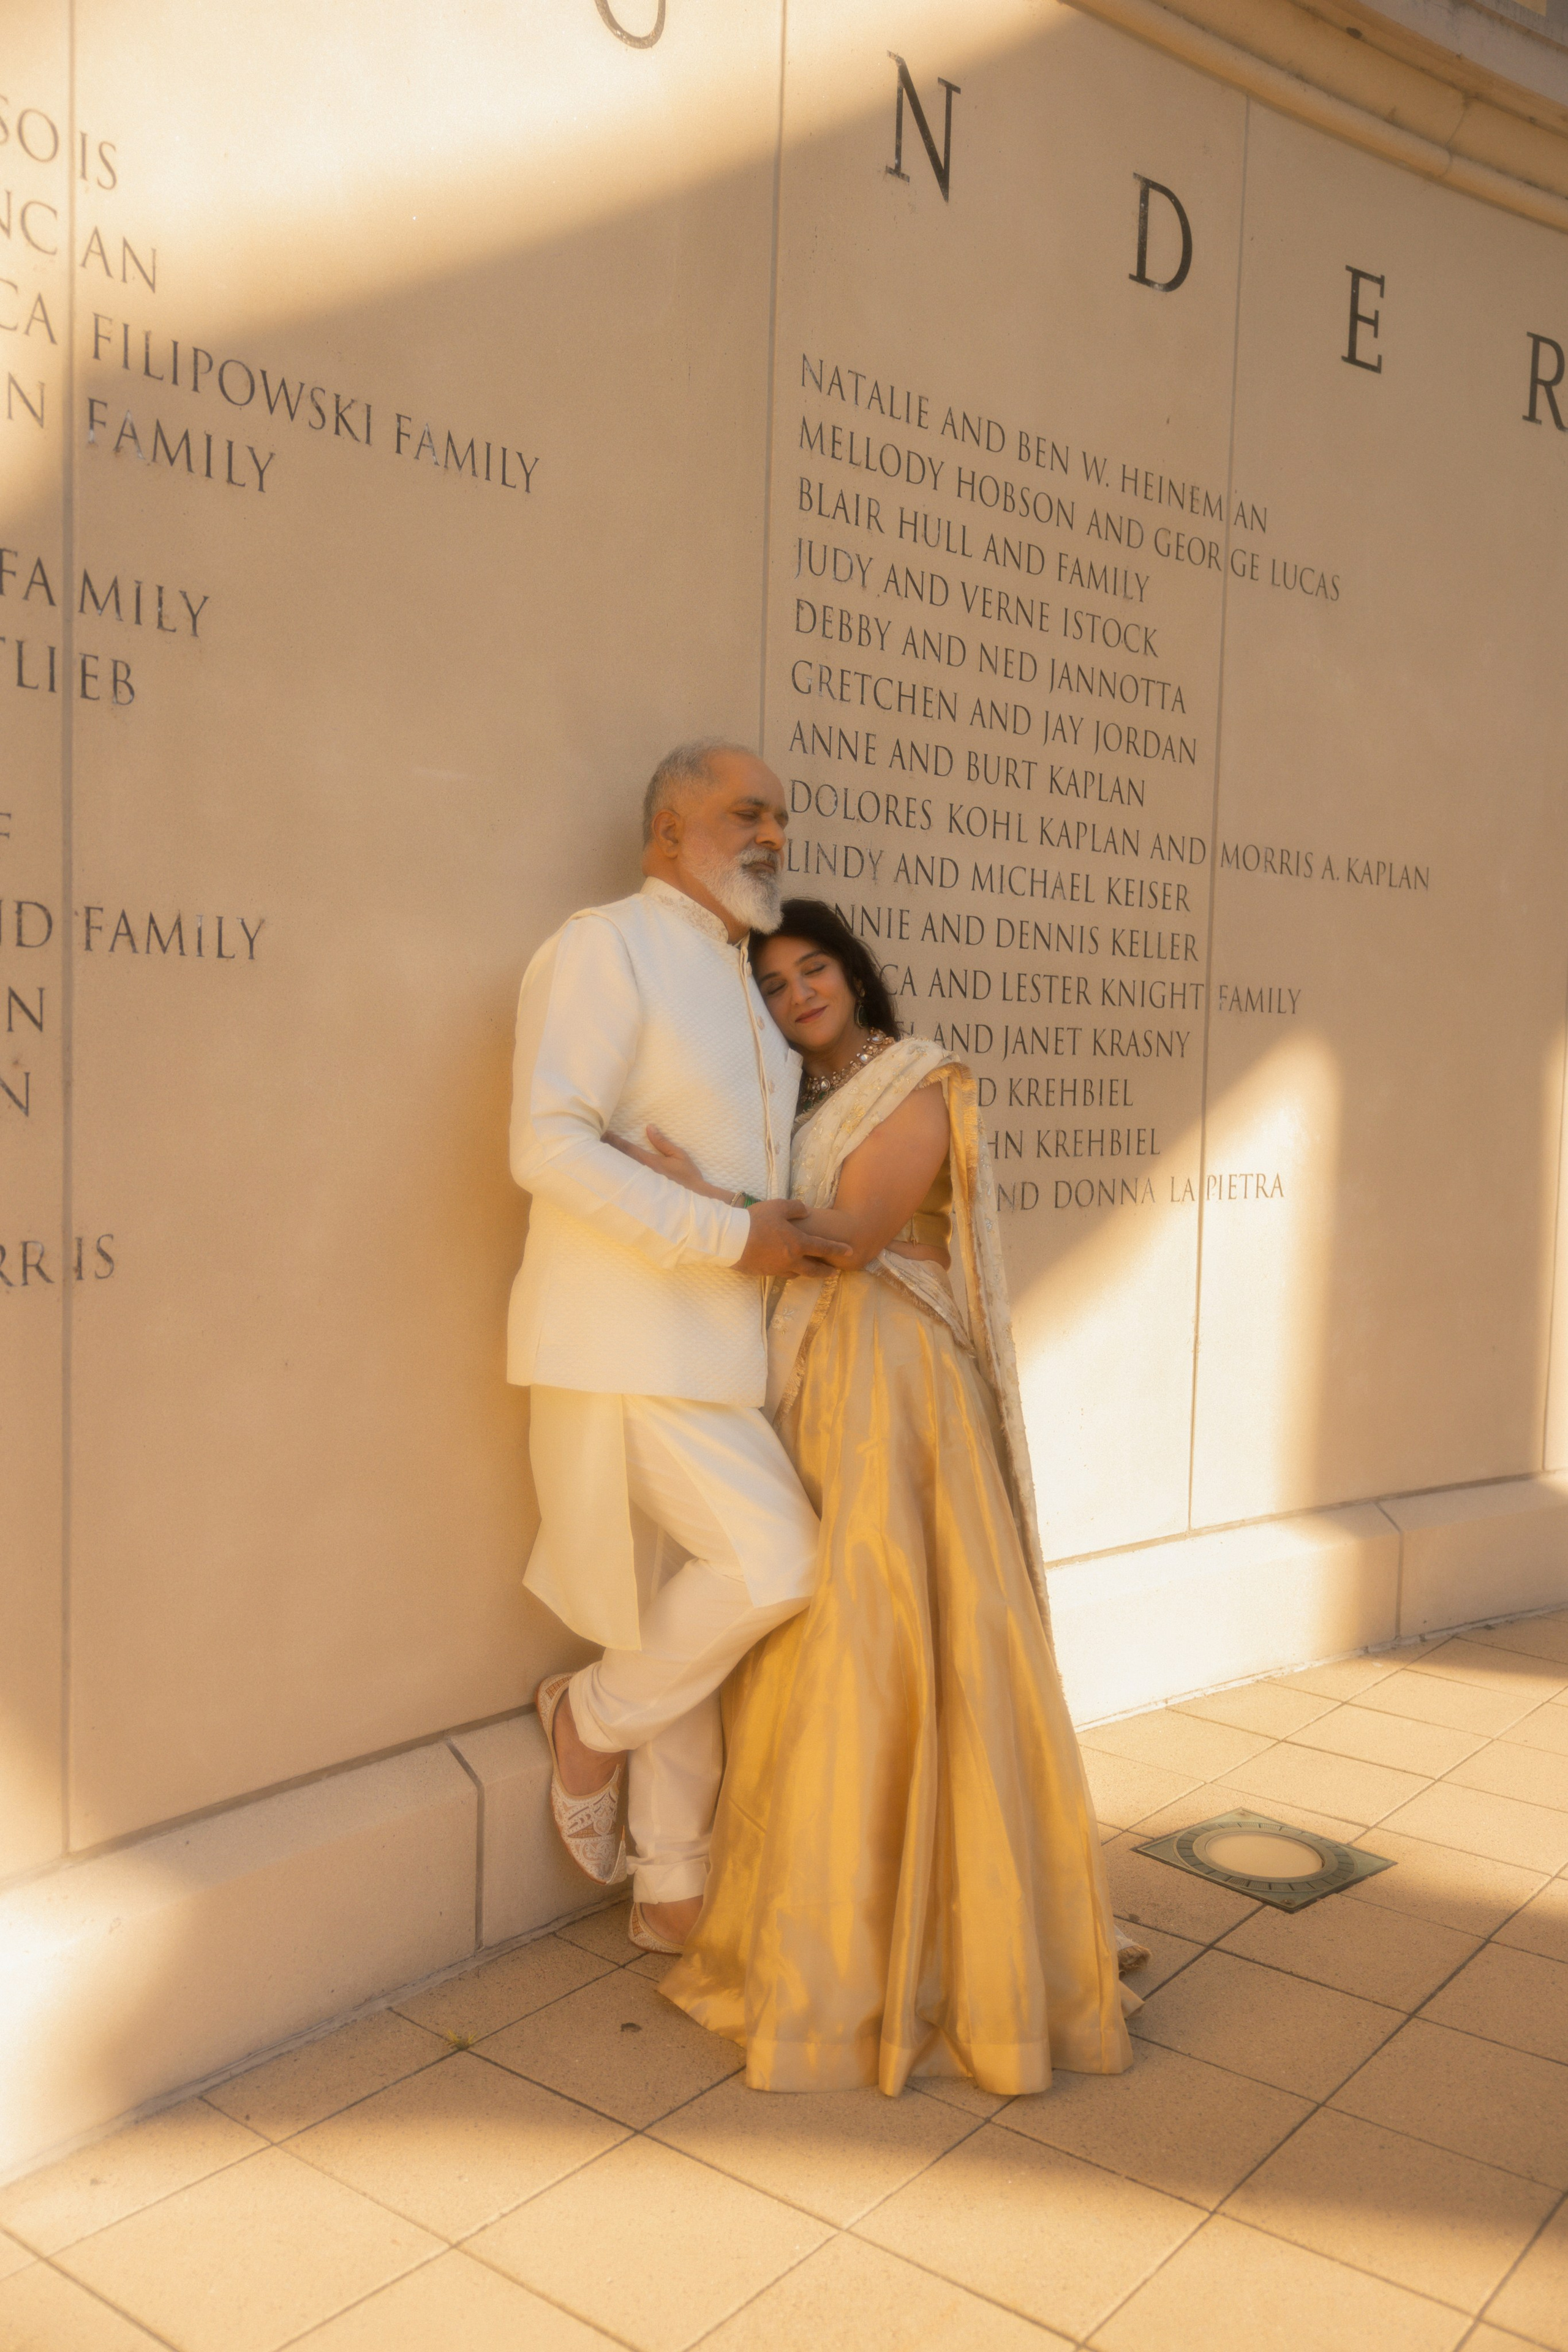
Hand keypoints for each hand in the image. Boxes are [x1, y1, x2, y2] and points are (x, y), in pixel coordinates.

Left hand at [605, 1124, 711, 1193]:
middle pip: (619, 1159)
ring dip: (608, 1162)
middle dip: (605, 1150)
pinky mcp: (641, 1193)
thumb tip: (649, 1127)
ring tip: (595, 1155)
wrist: (693, 1202)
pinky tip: (608, 1173)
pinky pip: (625, 1181)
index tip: (602, 1132)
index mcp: (650, 1163)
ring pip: (620, 1171)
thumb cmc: (688, 1178)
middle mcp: (642, 1174)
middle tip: (590, 1142)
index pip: (627, 1148)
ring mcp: (640, 1184)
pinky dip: (616, 1174)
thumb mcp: (679, 1156)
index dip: (613, 1140)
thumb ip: (662, 1142)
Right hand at [735, 1198, 854, 1276]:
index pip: (823, 1247)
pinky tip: (786, 1266)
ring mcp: (777, 1269)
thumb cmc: (755, 1220)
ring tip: (810, 1270)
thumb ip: (795, 1208)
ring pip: (797, 1274)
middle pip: (813, 1270)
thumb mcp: (778, 1206)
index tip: (850, 1251)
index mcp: (797, 1243)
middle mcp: (790, 1260)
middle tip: (834, 1273)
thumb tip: (806, 1211)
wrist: (730, 1239)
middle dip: (826, 1272)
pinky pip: (781, 1274)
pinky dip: (788, 1271)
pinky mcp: (764, 1273)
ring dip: (806, 1273)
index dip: (838, 1249)